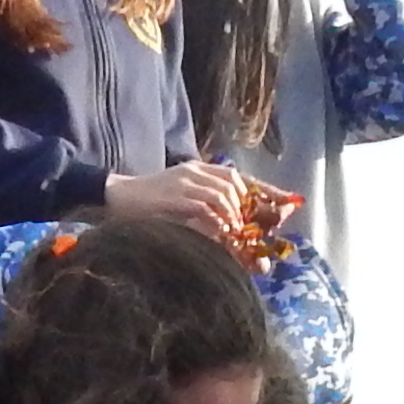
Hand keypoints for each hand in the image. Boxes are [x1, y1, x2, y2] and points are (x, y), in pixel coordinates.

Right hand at [104, 162, 253, 247]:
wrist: (117, 198)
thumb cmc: (149, 206)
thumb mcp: (182, 201)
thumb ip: (206, 209)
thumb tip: (232, 230)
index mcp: (199, 170)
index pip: (238, 176)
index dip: (265, 189)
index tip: (287, 203)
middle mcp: (195, 171)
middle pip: (234, 183)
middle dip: (248, 207)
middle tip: (251, 229)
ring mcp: (185, 182)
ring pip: (223, 194)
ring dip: (233, 215)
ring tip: (233, 233)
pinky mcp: (175, 196)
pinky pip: (204, 206)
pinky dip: (217, 221)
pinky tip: (220, 233)